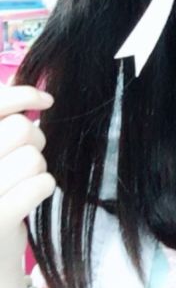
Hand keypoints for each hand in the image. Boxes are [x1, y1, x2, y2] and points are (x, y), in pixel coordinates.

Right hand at [0, 85, 54, 273]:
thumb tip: (18, 89)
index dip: (21, 95)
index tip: (45, 99)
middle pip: (19, 129)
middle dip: (34, 142)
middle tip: (27, 161)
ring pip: (33, 156)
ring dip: (38, 169)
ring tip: (24, 184)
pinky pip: (41, 183)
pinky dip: (44, 187)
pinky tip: (31, 197)